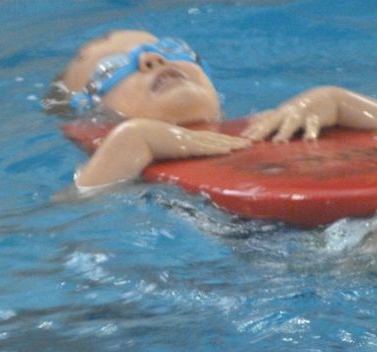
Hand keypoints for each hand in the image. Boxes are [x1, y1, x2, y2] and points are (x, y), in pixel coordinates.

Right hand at [76, 119, 249, 187]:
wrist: (126, 141)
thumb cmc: (132, 154)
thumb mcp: (151, 161)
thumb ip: (160, 170)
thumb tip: (158, 187)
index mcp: (177, 141)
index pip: (203, 142)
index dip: (218, 143)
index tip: (232, 146)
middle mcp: (184, 138)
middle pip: (214, 140)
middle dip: (232, 141)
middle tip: (250, 143)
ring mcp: (186, 140)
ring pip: (215, 142)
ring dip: (232, 144)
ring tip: (249, 145)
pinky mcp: (186, 144)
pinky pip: (208, 147)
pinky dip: (222, 148)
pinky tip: (235, 150)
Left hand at [242, 87, 338, 141]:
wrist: (328, 97)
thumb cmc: (303, 108)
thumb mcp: (285, 112)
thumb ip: (269, 117)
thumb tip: (250, 121)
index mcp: (279, 114)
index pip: (263, 121)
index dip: (252, 129)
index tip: (241, 139)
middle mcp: (288, 113)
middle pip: (272, 122)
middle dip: (262, 131)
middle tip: (251, 141)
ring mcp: (302, 114)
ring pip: (291, 123)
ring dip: (285, 131)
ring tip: (278, 142)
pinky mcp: (316, 117)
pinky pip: (313, 125)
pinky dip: (311, 132)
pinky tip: (309, 140)